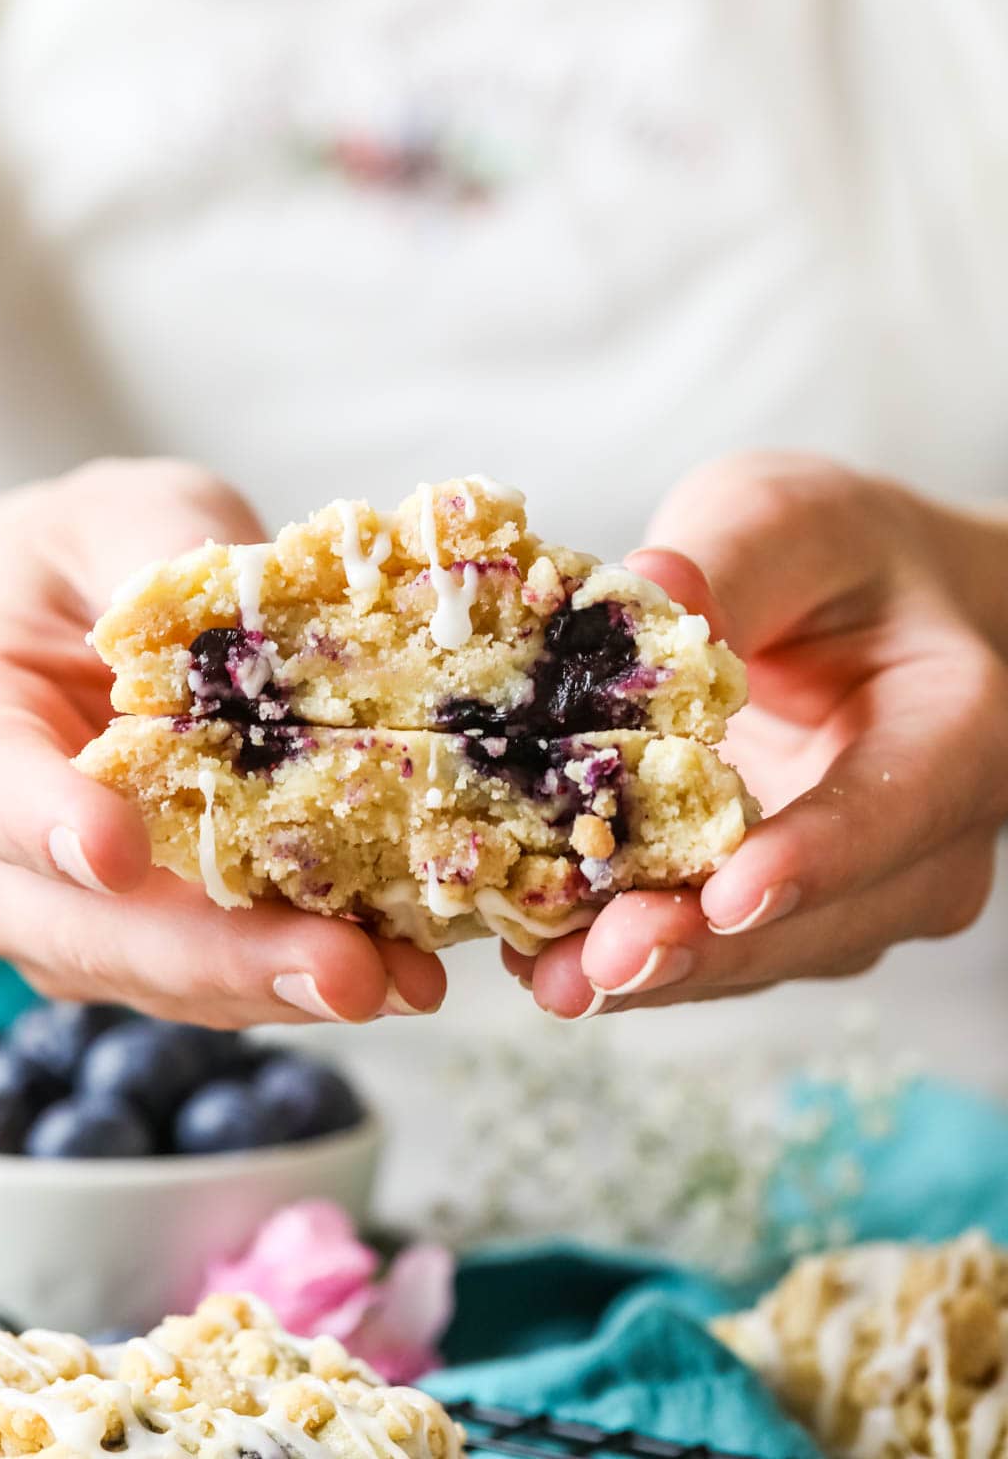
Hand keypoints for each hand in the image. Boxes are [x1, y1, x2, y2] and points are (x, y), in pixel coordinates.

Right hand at [0, 460, 445, 1026]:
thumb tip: (252, 592)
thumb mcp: (116, 517)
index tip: (119, 852)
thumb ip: (158, 548)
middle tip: (340, 969)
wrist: (68, 635)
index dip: (47, 826)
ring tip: (404, 978)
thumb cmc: (86, 568)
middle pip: (86, 931)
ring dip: (287, 987)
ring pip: (165, 980)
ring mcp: (69, 926)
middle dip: (220, 958)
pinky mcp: (151, 956)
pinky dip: (309, 978)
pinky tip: (400, 966)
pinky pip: (222, 984)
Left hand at [511, 453, 1007, 1016]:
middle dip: (702, 947)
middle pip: (821, 916)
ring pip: (761, 954)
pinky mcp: (783, 917)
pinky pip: (714, 951)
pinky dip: (630, 954)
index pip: (892, 807)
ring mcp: (858, 895)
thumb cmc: (837, 556)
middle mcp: (925, 840)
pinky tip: (543, 961)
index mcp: (956, 728)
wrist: (869, 609)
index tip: (725, 893)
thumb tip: (643, 584)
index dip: (811, 858)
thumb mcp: (787, 521)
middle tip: (596, 966)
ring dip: (654, 971)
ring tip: (551, 978)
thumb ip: (729, 559)